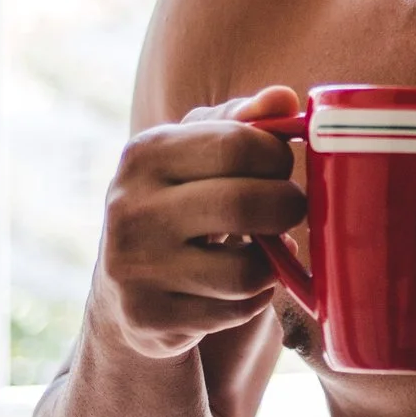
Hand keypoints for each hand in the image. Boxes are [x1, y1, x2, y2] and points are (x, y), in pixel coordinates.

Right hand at [92, 86, 307, 360]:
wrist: (126, 289)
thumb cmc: (179, 203)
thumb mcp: (199, 154)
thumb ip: (243, 121)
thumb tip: (283, 99)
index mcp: (144, 154)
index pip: (238, 144)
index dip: (277, 157)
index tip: (279, 169)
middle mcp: (130, 209)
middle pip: (245, 205)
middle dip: (287, 208)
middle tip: (289, 210)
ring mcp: (135, 268)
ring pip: (246, 270)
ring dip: (272, 263)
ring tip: (265, 251)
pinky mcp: (150, 318)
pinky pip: (236, 309)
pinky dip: (255, 297)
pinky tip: (241, 286)